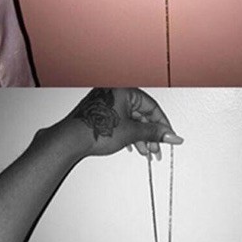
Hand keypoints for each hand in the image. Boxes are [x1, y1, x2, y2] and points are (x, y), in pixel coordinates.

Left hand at [59, 88, 183, 159]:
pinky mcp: (98, 113)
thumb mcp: (131, 132)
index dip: (162, 124)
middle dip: (150, 134)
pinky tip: (132, 146)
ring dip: (140, 136)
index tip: (169, 136)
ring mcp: (104, 102)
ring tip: (146, 152)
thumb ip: (154, 133)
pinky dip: (128, 133)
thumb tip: (171, 136)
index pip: (152, 106)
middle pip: (141, 113)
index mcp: (123, 90)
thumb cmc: (93, 130)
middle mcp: (113, 92)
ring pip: (130, 119)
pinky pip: (120, 121)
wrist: (70, 139)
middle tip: (157, 148)